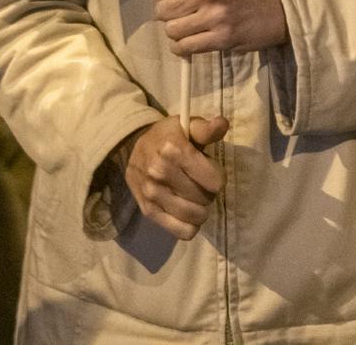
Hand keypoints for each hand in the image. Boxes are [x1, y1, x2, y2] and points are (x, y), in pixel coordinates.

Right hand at [119, 114, 228, 239]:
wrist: (134, 149)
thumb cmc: (168, 137)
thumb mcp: (187, 126)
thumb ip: (206, 128)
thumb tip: (222, 124)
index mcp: (173, 149)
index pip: (214, 180)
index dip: (217, 176)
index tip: (210, 171)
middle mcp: (160, 172)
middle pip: (205, 198)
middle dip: (209, 193)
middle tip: (201, 184)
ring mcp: (152, 193)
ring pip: (194, 216)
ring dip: (201, 211)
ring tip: (195, 199)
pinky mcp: (148, 211)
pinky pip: (181, 231)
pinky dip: (190, 227)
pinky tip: (187, 214)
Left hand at [150, 0, 286, 55]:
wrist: (276, 11)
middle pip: (163, 9)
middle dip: (166, 13)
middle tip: (177, 13)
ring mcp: (215, 17)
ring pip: (172, 30)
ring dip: (175, 31)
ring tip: (184, 27)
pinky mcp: (220, 39)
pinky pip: (185, 47)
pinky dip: (181, 47)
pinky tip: (188, 41)